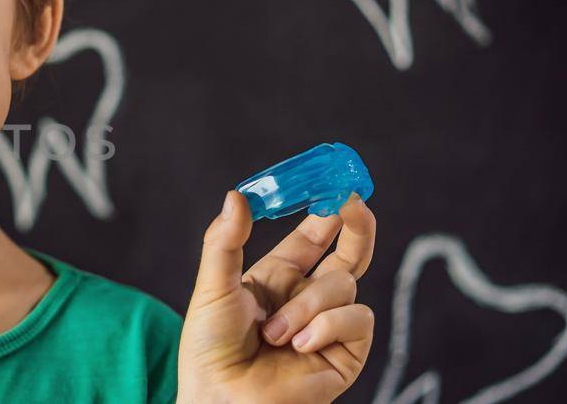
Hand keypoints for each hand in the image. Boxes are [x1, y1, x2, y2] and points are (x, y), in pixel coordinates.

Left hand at [177, 191, 376, 402]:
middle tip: (354, 203)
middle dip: (357, 225)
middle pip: (350, 253)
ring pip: (344, 285)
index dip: (326, 210)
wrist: (222, 400)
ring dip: (309, 306)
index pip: (313, 237)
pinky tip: (300, 346)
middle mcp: (307, 298)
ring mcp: (329, 325)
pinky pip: (357, 319)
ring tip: (276, 335)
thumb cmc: (210, 350)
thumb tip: (237, 196)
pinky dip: (327, 327)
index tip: (335, 185)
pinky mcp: (347, 353)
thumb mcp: (212, 288)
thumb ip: (225, 242)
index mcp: (278, 278)